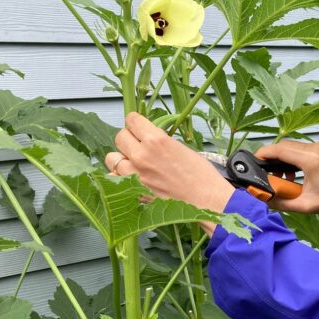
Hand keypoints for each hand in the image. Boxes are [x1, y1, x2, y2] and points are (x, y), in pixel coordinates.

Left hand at [106, 112, 234, 233]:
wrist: (206, 199)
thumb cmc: (200, 174)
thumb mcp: (180, 147)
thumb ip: (158, 141)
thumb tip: (145, 137)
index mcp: (156, 140)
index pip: (131, 119)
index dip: (135, 122)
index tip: (138, 126)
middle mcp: (142, 155)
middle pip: (119, 136)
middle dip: (128, 138)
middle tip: (137, 143)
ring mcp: (135, 174)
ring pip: (112, 158)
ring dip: (121, 157)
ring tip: (132, 161)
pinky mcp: (134, 191)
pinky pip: (114, 179)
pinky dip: (119, 177)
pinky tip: (130, 177)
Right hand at [254, 140, 318, 212]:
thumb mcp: (304, 205)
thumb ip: (280, 203)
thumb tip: (262, 198)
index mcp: (312, 160)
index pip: (280, 149)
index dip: (264, 153)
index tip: (254, 160)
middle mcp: (318, 148)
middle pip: (286, 146)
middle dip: (273, 157)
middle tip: (267, 172)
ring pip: (295, 146)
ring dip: (285, 158)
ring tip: (284, 175)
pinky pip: (305, 147)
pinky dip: (296, 156)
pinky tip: (297, 171)